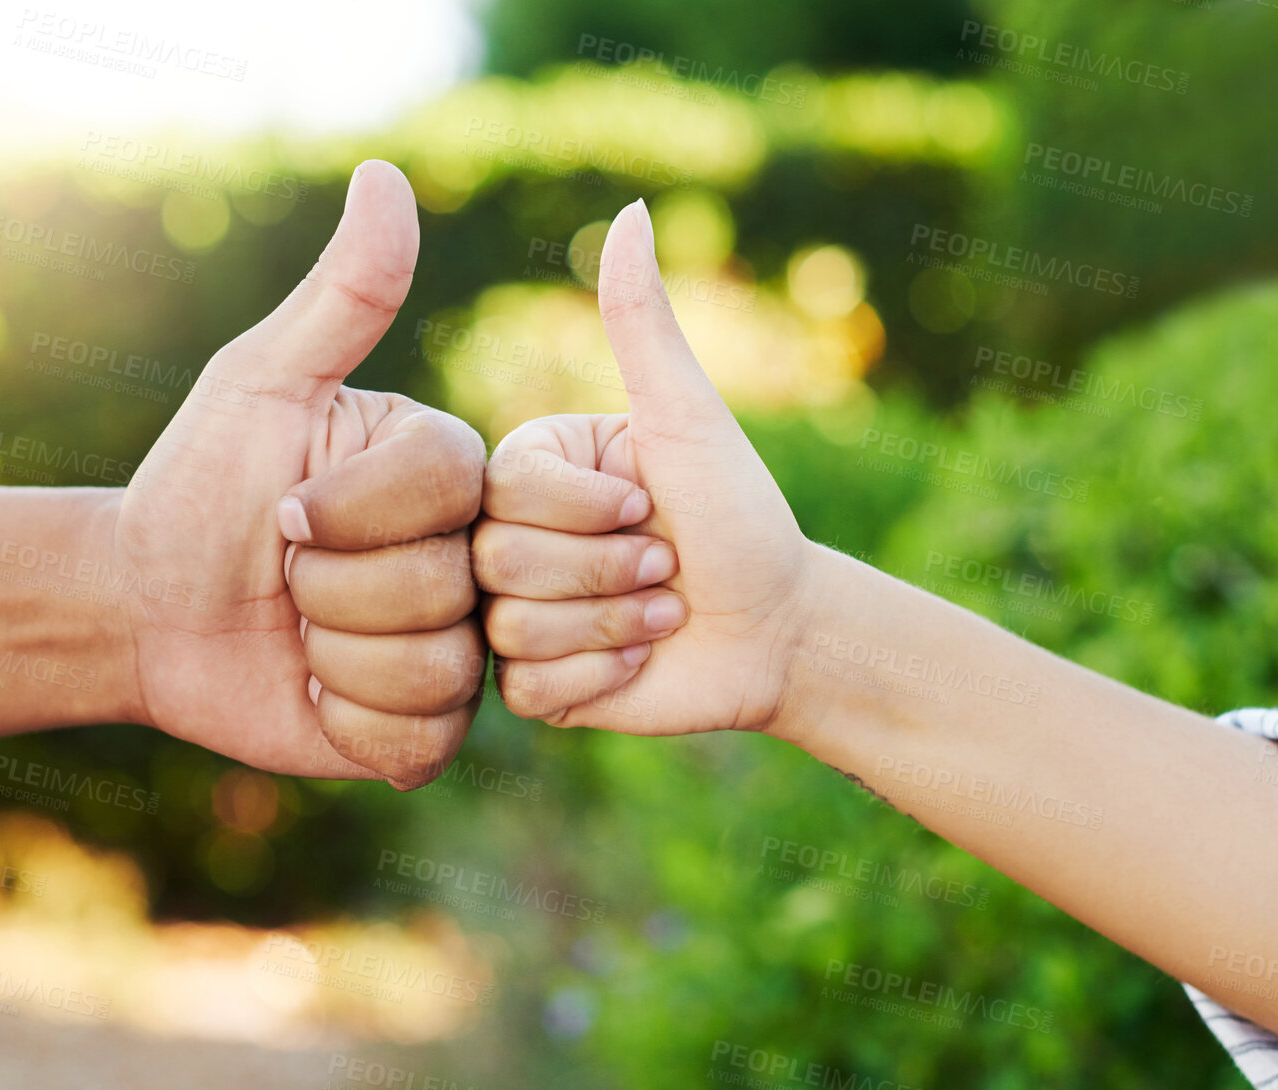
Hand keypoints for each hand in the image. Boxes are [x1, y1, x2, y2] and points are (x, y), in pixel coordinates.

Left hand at [109, 160, 485, 787]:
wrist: (144, 609)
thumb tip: (386, 175)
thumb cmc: (198, 487)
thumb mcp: (258, 385)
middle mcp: (469, 555)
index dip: (349, 513)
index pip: (450, 488)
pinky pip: (419, 739)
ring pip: (435, 667)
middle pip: (442, 585)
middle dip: (330, 589)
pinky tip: (313, 692)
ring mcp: (455, 644)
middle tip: (286, 577)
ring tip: (299, 633)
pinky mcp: (427, 728)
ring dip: (333, 655)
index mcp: (445, 469)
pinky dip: (348, 721)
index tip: (282, 512)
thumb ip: (338, 298)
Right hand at [471, 198, 816, 734]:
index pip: (504, 488)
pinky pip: (524, 691)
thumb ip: (642, 322)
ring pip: (509, 629)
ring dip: (613, 625)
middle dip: (607, 572)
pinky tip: (639, 662)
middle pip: (498, 560)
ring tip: (663, 612)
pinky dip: (600, 678)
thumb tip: (629, 211)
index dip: (588, 510)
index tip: (651, 507)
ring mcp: (509, 614)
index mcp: (530, 468)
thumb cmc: (739, 515)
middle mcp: (505, 536)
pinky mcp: (529, 687)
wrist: (779, 629)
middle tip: (666, 568)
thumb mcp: (689, 417)